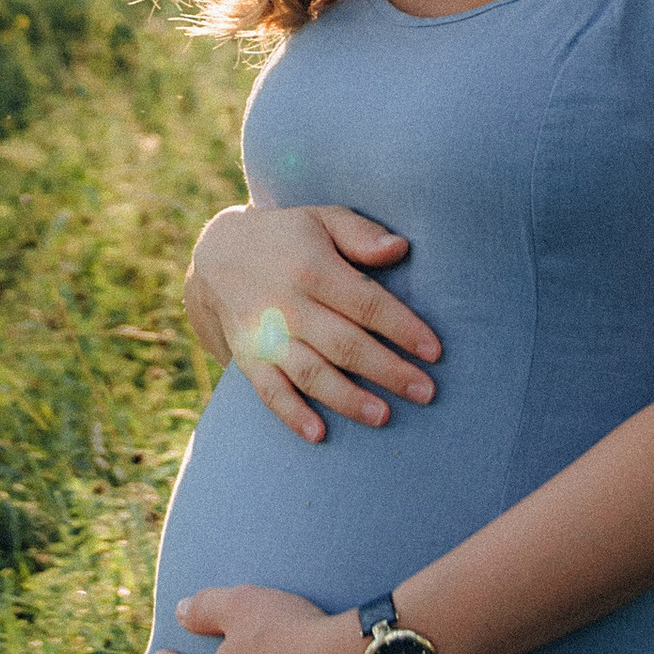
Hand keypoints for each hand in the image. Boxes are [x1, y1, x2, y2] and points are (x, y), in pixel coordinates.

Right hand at [183, 201, 440, 441]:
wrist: (218, 254)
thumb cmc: (288, 238)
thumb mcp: (322, 218)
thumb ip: (361, 234)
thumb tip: (400, 248)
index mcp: (312, 267)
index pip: (365, 302)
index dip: (402, 328)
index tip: (435, 351)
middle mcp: (287, 304)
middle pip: (343, 343)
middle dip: (387, 370)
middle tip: (426, 392)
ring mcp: (264, 335)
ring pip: (309, 372)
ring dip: (346, 397)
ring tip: (383, 416)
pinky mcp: (248, 358)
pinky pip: (268, 391)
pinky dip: (291, 414)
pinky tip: (318, 434)